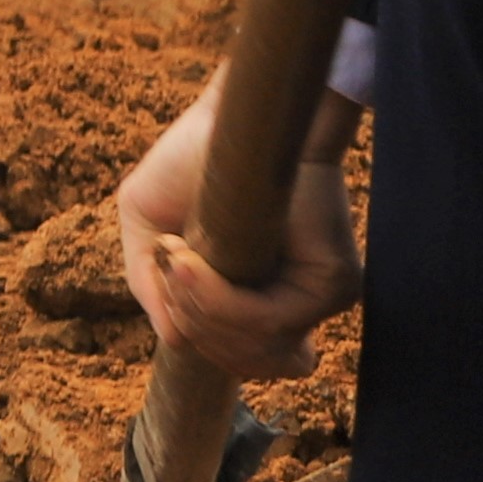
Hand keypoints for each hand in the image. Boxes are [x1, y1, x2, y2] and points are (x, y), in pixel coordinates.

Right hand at [112, 69, 363, 380]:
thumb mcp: (149, 229)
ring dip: (197, 308)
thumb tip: (176, 341)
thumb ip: (154, 288)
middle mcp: (299, 306)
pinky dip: (217, 297)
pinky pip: (268, 319)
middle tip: (168, 263)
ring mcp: (319, 297)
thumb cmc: (190, 164)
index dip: (198, 336)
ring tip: (174, 256)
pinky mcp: (333, 281)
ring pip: (254, 346)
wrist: (228, 118)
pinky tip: (187, 257)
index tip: (169, 273)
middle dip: (189, 321)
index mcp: (264, 302)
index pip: (245, 362)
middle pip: (242, 361)